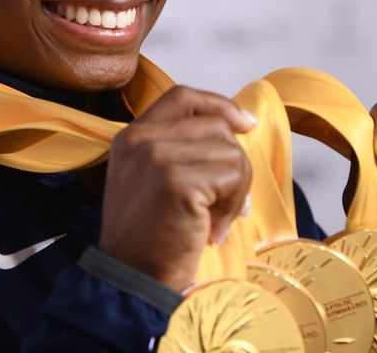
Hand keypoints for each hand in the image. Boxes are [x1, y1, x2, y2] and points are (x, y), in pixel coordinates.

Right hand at [99, 86, 254, 291]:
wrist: (132, 279)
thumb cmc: (149, 237)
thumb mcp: (151, 181)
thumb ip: (178, 150)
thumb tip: (238, 127)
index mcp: (132, 136)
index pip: (183, 97)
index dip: (219, 105)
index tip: (244, 124)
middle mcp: (141, 140)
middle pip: (216, 126)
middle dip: (232, 165)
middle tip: (221, 205)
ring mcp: (157, 157)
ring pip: (230, 151)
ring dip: (234, 190)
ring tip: (212, 220)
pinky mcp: (177, 181)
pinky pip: (233, 176)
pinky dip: (231, 206)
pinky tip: (211, 230)